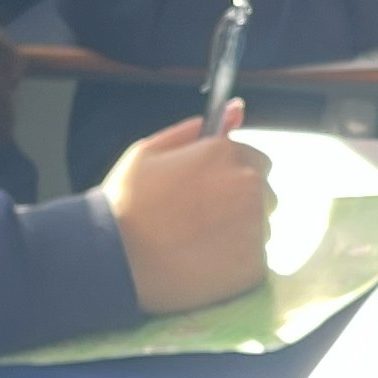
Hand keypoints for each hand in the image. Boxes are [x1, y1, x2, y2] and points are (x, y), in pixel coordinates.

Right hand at [105, 108, 271, 312]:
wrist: (114, 257)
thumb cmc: (125, 204)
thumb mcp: (147, 153)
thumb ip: (190, 133)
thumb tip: (232, 111)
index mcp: (225, 153)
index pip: (257, 163)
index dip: (231, 179)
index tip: (210, 195)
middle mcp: (248, 184)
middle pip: (263, 195)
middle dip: (240, 206)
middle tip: (201, 223)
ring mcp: (255, 225)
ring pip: (261, 229)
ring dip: (240, 236)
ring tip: (199, 246)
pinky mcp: (253, 264)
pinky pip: (256, 262)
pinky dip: (238, 266)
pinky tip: (206, 266)